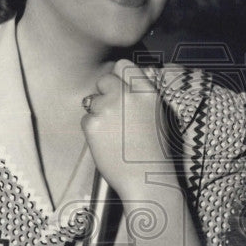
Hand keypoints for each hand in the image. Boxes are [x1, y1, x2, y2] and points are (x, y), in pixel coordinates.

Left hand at [80, 60, 173, 198]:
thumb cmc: (156, 152)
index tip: (120, 90)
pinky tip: (106, 143)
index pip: (123, 66)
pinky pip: (86, 119)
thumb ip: (142, 94)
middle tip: (113, 113)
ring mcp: (108, 108)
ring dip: (98, 113)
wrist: (146, 179)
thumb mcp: (159, 115)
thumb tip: (127, 81)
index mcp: (147, 92)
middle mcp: (127, 95)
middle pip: (104, 79)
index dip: (119, 77)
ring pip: (92, 100)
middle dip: (105, 93)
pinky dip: (92, 130)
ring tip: (113, 134)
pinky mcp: (92, 124)